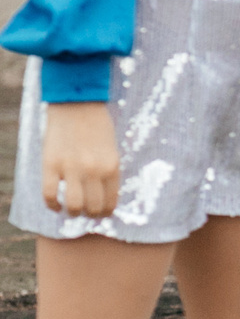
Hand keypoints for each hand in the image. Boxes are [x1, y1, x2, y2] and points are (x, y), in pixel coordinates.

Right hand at [41, 103, 119, 217]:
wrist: (77, 103)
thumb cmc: (98, 125)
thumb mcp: (112, 149)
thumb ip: (108, 171)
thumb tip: (104, 196)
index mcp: (112, 166)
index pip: (111, 202)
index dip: (106, 213)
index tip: (101, 214)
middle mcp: (93, 170)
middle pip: (93, 207)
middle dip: (91, 215)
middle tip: (87, 213)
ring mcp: (71, 168)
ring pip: (73, 205)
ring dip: (73, 212)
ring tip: (72, 210)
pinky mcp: (50, 164)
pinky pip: (49, 194)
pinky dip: (52, 205)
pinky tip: (55, 205)